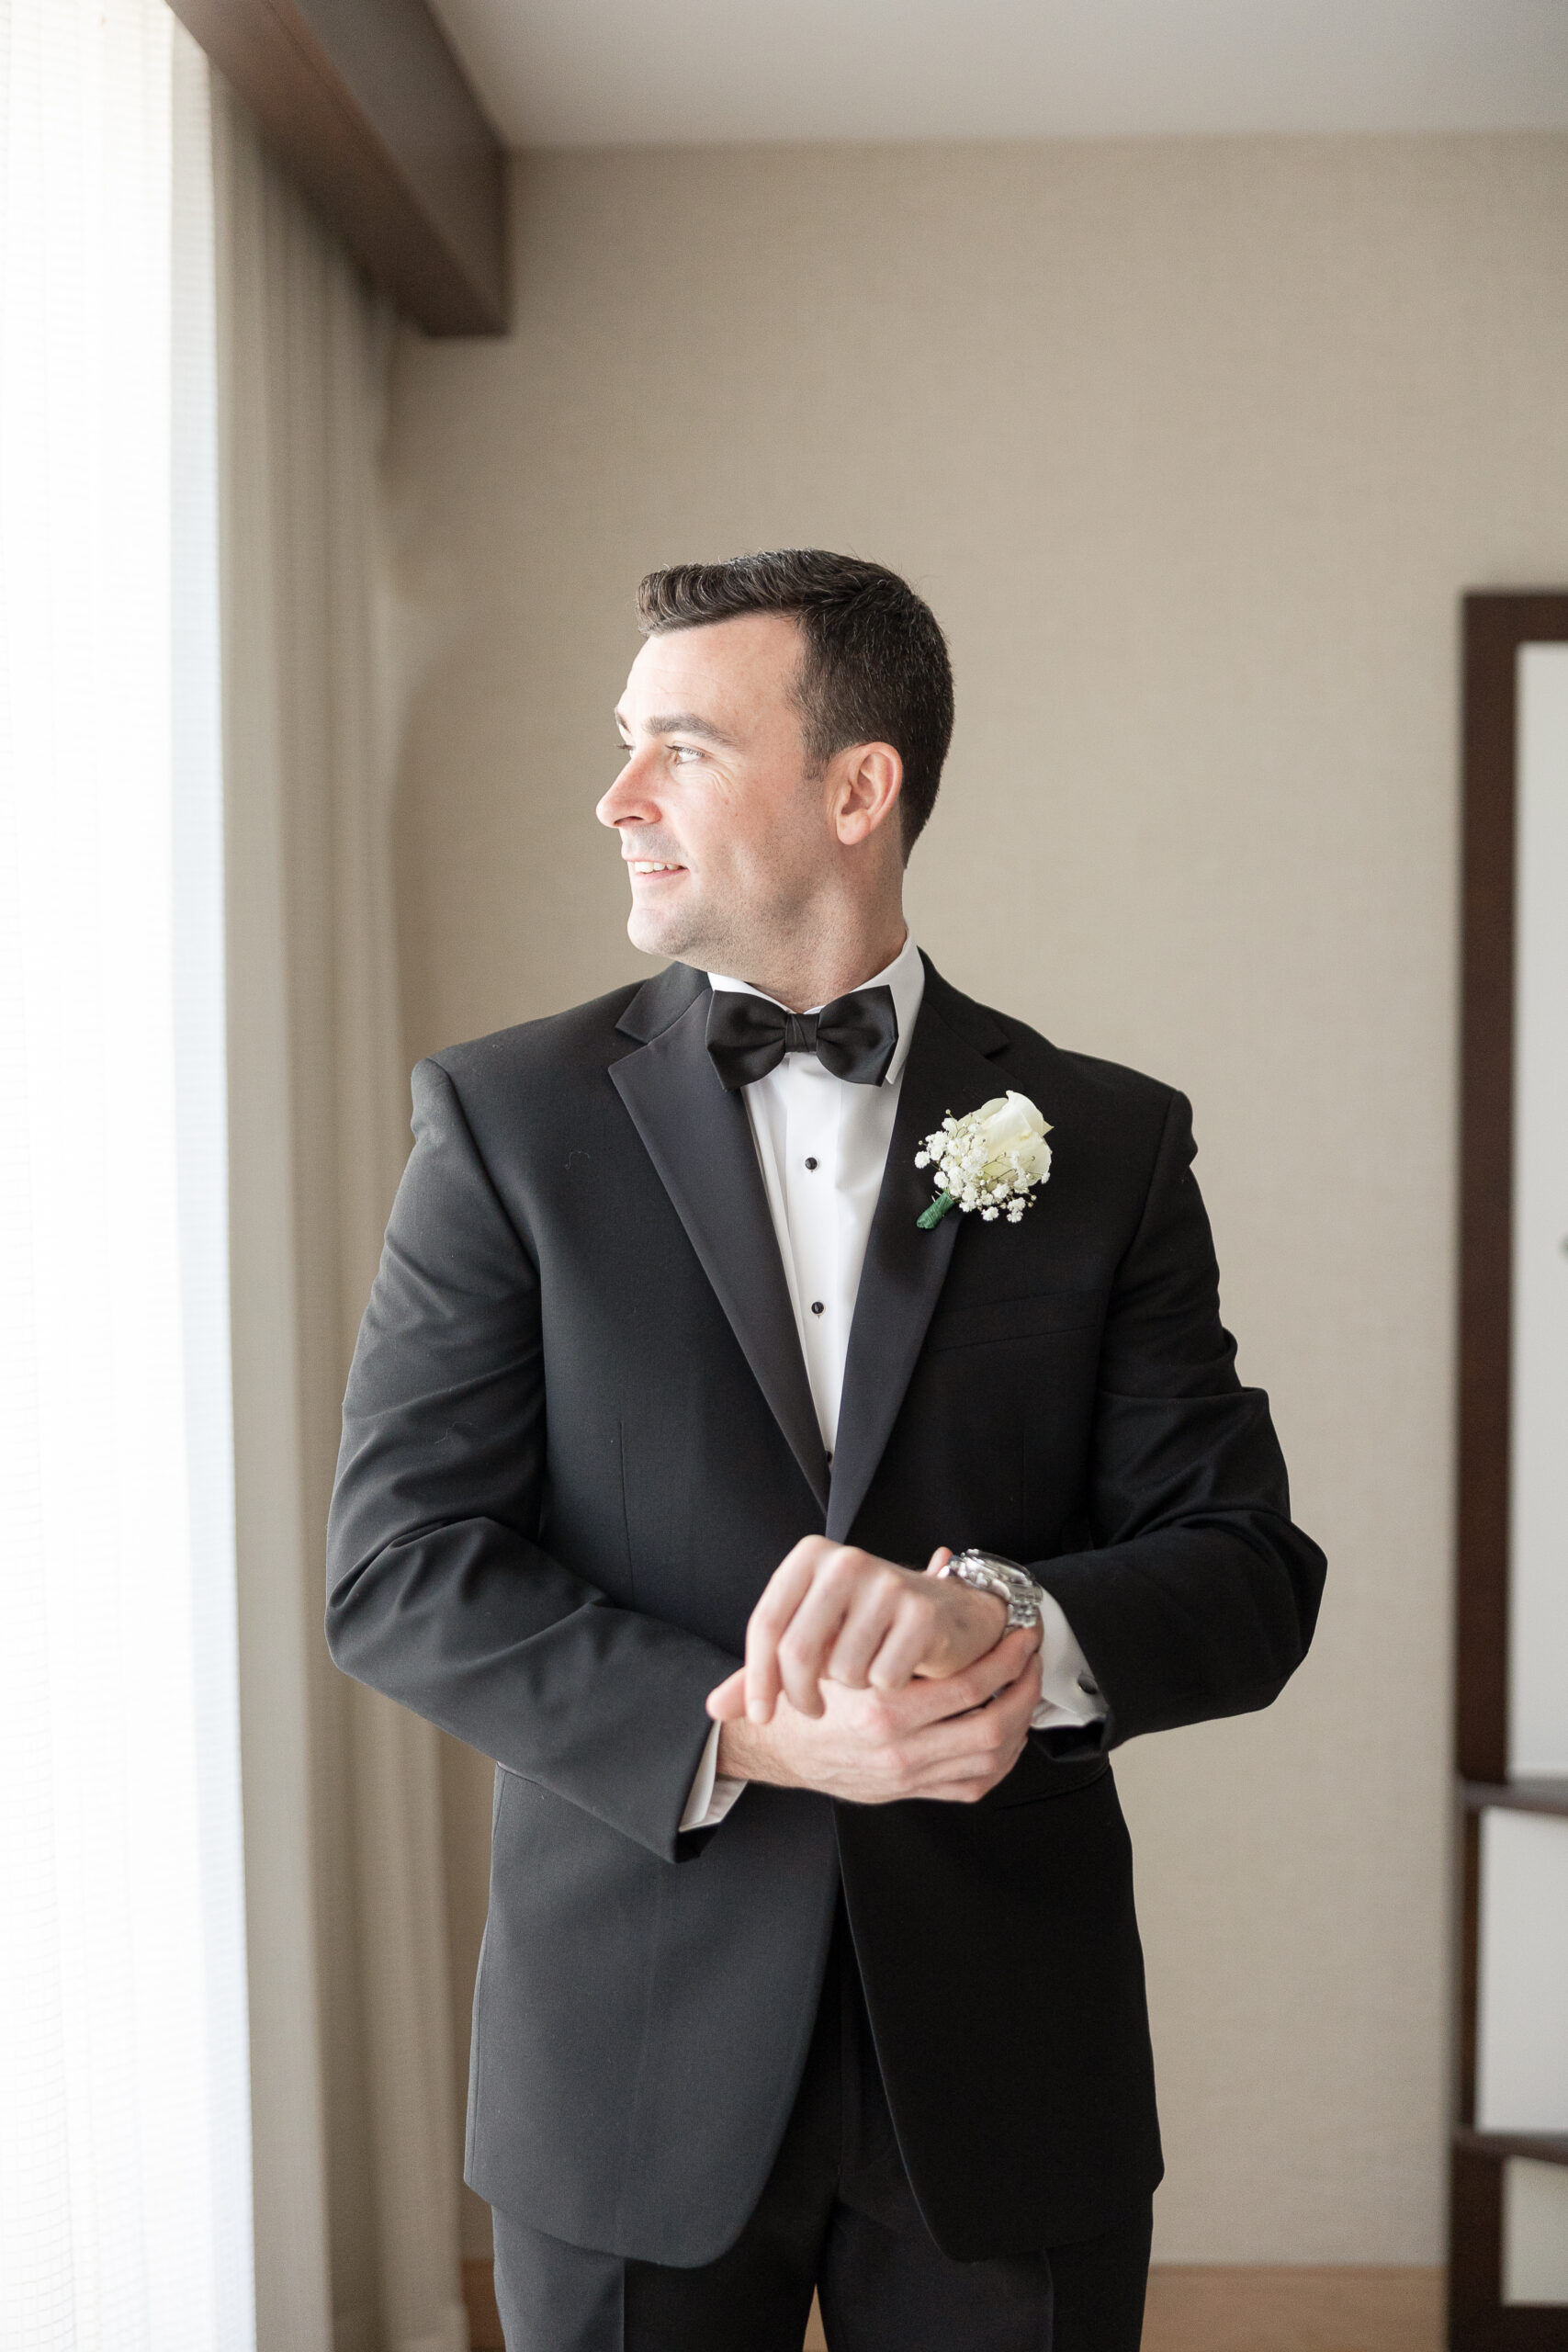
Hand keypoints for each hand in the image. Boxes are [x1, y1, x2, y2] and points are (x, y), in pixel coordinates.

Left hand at [706, 1537, 1018, 1725]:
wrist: (947, 1615)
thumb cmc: (865, 1628)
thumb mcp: (810, 1641)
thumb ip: (761, 1671)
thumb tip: (714, 1709)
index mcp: (810, 1557)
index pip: (766, 1623)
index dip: (757, 1678)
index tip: (761, 1717)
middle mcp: (846, 1560)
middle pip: (798, 1650)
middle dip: (799, 1696)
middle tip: (812, 1711)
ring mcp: (887, 1583)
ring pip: (842, 1669)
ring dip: (849, 1688)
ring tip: (863, 1672)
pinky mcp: (922, 1613)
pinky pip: (882, 1677)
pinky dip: (884, 1687)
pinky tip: (896, 1671)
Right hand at [712, 1628, 1042, 1804]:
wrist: (779, 1748)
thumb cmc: (810, 1690)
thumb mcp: (838, 1645)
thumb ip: (893, 1601)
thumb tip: (942, 1557)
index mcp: (882, 1709)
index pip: (966, 1687)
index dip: (1005, 1661)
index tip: (1019, 1636)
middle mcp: (899, 1748)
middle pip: (990, 1726)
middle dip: (1023, 1691)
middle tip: (1032, 1661)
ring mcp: (909, 1776)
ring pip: (989, 1758)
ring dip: (1019, 1723)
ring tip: (1027, 1690)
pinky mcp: (912, 1793)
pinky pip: (975, 1785)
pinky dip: (1002, 1761)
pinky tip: (1009, 1733)